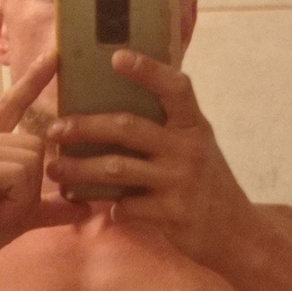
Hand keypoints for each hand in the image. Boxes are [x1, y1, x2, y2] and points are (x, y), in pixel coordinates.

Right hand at [0, 51, 89, 285]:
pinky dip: (14, 203)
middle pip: (37, 146)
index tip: (55, 56)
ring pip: (31, 161)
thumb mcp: (17, 219)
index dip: (33, 81)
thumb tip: (85, 206)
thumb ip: (48, 208)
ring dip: (22, 198)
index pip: (12, 105)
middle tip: (3, 210)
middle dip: (31, 188)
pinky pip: (20, 176)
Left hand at [46, 50, 258, 272]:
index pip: (174, 88)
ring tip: (56, 171)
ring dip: (80, 170)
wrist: (237, 232)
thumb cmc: (208, 185)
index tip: (116, 58)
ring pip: (117, 169)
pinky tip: (103, 209)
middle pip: (127, 128)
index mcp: (193, 126)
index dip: (147, 70)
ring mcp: (180, 182)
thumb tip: (121, 109)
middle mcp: (187, 149)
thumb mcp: (197, 148)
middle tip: (54, 130)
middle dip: (85, 127)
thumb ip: (169, 128)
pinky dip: (112, 208)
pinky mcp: (172, 214)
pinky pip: (128, 207)